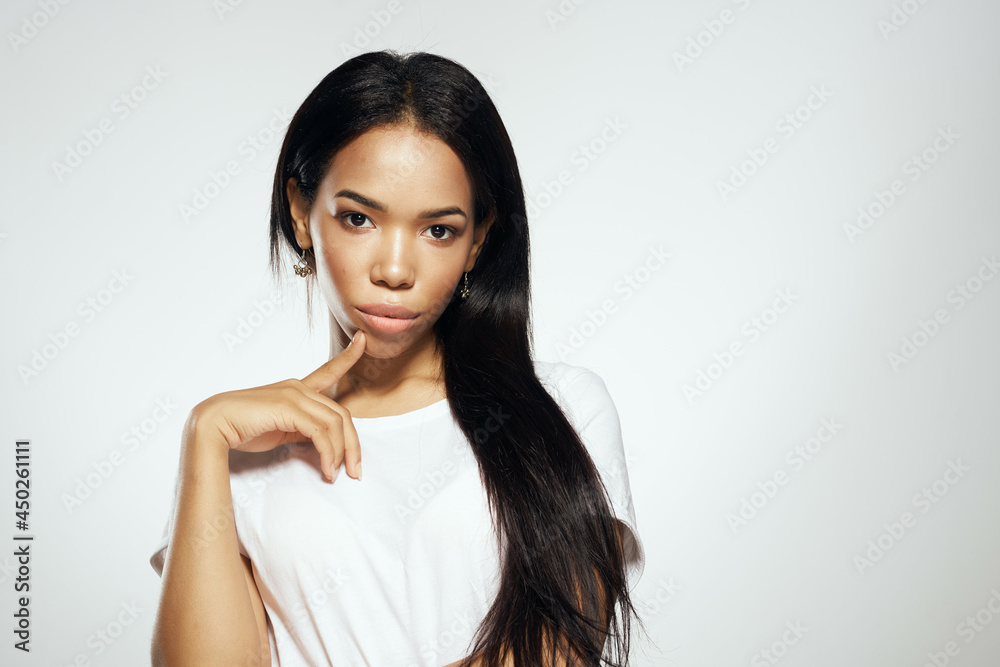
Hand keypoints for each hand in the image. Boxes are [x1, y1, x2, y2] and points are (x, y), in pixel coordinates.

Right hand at [191, 330, 366, 480]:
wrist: (213, 425)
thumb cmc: (243, 428)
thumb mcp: (281, 429)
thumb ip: (303, 430)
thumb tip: (324, 445)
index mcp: (296, 389)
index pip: (328, 371)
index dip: (347, 356)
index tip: (362, 339)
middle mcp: (298, 387)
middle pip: (341, 414)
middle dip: (352, 445)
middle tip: (355, 471)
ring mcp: (294, 394)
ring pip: (335, 423)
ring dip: (341, 453)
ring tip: (337, 475)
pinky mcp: (289, 406)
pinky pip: (321, 431)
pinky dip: (328, 453)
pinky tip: (326, 469)